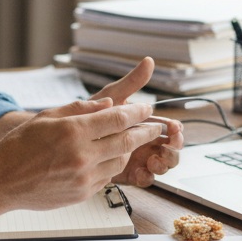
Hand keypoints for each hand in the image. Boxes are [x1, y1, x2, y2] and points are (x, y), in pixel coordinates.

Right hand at [0, 97, 165, 212]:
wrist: (1, 180)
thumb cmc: (19, 146)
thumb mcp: (47, 117)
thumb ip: (80, 109)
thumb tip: (109, 105)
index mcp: (73, 131)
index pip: (117, 118)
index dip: (137, 111)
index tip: (147, 106)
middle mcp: (82, 155)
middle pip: (127, 140)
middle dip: (146, 131)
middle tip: (157, 125)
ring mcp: (83, 177)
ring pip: (120, 161)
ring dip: (129, 149)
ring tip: (130, 140)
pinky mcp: (82, 193)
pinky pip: (107, 178)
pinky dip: (112, 166)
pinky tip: (108, 158)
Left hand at [90, 57, 183, 186]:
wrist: (64, 135)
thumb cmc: (89, 112)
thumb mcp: (111, 96)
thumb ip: (131, 82)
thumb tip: (148, 61)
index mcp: (145, 123)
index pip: (169, 127)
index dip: (176, 129)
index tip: (175, 127)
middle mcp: (144, 141)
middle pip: (170, 149)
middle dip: (173, 149)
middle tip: (168, 147)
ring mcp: (137, 158)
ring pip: (161, 165)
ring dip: (163, 163)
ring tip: (154, 160)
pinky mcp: (126, 173)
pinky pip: (143, 179)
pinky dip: (146, 176)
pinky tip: (141, 172)